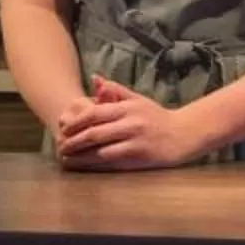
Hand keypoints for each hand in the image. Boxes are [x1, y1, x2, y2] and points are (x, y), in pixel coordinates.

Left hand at [55, 77, 212, 170]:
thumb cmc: (157, 117)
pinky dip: (95, 164)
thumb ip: (115, 90)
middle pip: (94, 132)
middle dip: (73, 140)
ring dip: (80, 155)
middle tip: (60, 146)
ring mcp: (135, 141)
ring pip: (100, 150)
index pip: (95, 113)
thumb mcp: (137, 99)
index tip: (63, 129)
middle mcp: (130, 123)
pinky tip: (84, 166)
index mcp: (127, 107)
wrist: (184, 134)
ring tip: (66, 158)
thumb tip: (95, 78)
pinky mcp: (139, 157)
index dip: (76, 122)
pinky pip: (112, 162)